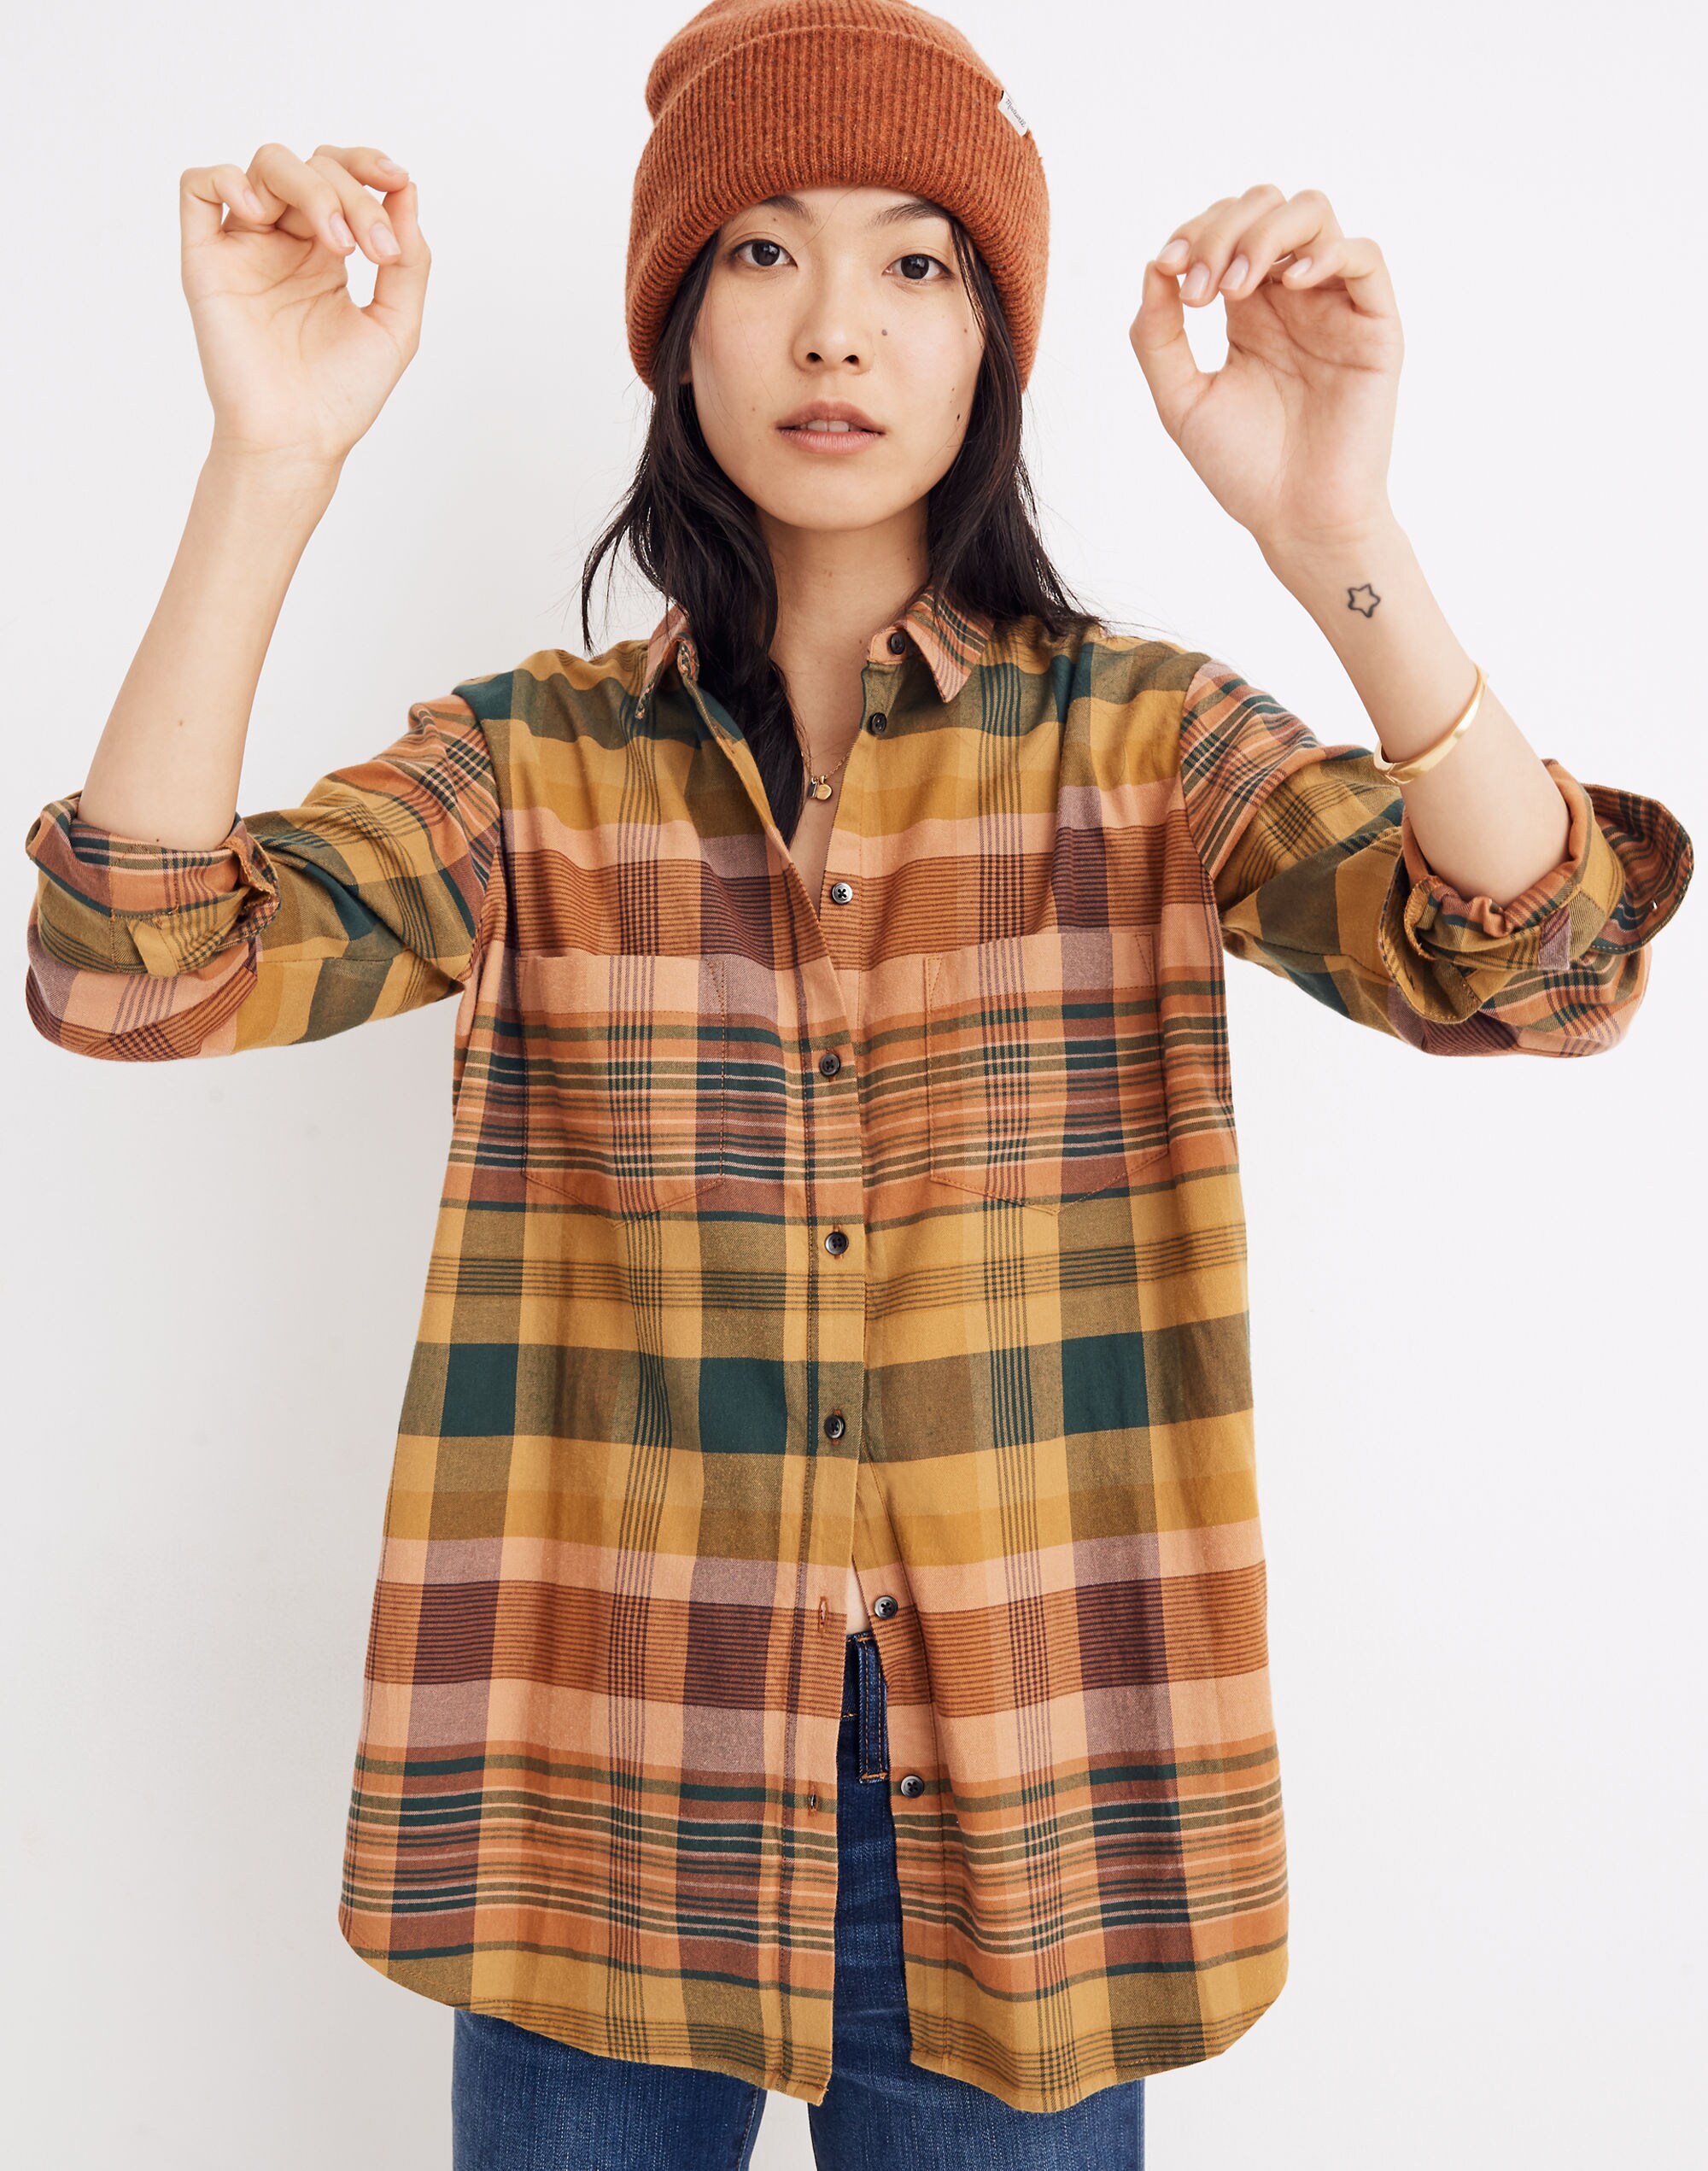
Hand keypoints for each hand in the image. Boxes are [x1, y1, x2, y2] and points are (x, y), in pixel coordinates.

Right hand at [179, 142, 429, 474]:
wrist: (299, 440)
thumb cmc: (342, 396)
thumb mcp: (397, 324)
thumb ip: (409, 260)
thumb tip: (407, 191)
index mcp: (325, 252)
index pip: (340, 176)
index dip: (367, 165)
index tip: (398, 182)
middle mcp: (284, 242)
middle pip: (310, 167)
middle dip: (352, 195)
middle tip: (374, 249)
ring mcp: (244, 248)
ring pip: (264, 167)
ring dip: (309, 188)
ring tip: (337, 243)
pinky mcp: (206, 262)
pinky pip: (198, 189)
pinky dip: (226, 180)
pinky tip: (260, 211)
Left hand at [1128, 185, 1402, 556]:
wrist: (1296, 521)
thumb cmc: (1243, 468)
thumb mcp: (1180, 398)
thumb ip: (1158, 335)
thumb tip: (1154, 266)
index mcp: (1248, 308)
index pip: (1224, 230)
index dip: (1192, 234)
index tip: (1168, 272)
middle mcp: (1292, 296)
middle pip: (1265, 206)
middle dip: (1223, 230)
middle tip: (1202, 289)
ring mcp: (1335, 306)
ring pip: (1313, 214)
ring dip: (1266, 233)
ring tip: (1238, 285)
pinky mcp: (1374, 326)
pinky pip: (1365, 257)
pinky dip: (1328, 254)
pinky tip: (1292, 284)